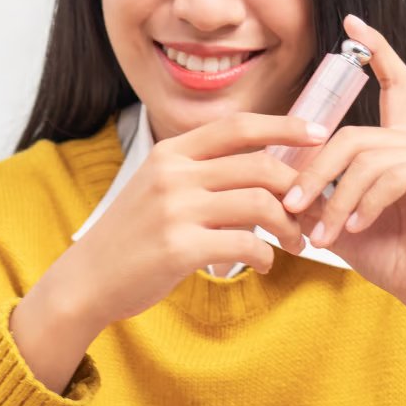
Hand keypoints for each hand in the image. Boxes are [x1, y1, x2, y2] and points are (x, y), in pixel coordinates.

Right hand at [10, 112, 321, 392]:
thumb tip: (263, 171)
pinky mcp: (179, 248)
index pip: (239, 126)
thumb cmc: (130, 239)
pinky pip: (246, 243)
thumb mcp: (157, 190)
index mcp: (170, 154)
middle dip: (298, 189)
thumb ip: (200, 175)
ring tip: (294, 244)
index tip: (319, 134)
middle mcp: (173, 175)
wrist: (87, 280)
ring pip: (261, 203)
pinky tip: (264, 264)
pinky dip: (266, 255)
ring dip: (289, 226)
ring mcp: (176, 210)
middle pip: (260, 165)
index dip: (285, 126)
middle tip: (310, 213)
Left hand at [282, 14, 405, 314]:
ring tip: (322, 232)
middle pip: (351, 135)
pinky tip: (355, 226)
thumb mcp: (337, 218)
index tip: (352, 23)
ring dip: (334, 198)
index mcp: (396, 145)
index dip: (375, 50)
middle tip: (291, 206)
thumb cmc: (389, 255)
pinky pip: (391, 175)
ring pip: (366, 158)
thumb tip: (274, 176)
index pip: (390, 85)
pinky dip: (365, 202)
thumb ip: (315, 191)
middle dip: (313, 171)